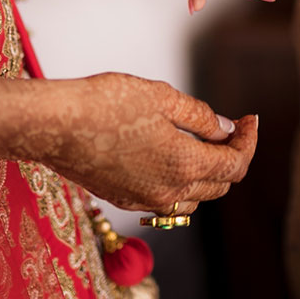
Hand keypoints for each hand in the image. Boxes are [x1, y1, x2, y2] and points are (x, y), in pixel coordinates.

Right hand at [0, 73, 258, 212]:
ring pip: (194, 197)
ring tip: (205, 142)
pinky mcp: (121, 198)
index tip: (249, 119)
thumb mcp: (164, 98)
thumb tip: (225, 129)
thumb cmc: (104, 103)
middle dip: (232, 156)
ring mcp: (143, 200)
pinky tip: (172, 155)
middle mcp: (168, 192)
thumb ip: (201, 117)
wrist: (50, 124)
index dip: (249, 140)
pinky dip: (179, 181)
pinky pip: (164, 199)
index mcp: (185, 165)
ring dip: (207, 174)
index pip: (236, 164)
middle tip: (231, 128)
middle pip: (220, 185)